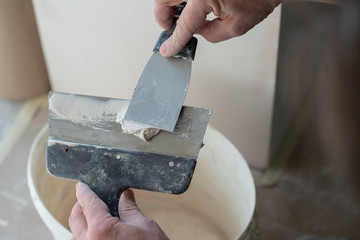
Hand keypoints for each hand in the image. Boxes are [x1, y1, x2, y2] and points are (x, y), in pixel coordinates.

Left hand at [69, 182, 168, 239]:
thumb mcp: (144, 226)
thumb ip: (130, 209)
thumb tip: (125, 195)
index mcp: (101, 229)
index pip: (88, 203)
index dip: (84, 191)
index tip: (81, 186)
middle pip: (75, 218)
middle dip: (80, 206)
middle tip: (90, 200)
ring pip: (75, 234)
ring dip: (82, 224)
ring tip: (94, 218)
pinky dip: (85, 237)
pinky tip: (97, 235)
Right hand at [154, 0, 281, 56]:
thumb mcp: (236, 27)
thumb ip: (211, 35)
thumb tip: (197, 32)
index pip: (183, 25)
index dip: (174, 41)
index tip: (167, 49)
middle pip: (163, 1)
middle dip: (163, 17)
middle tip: (170, 27)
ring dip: (169, 4)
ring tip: (180, 15)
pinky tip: (189, 4)